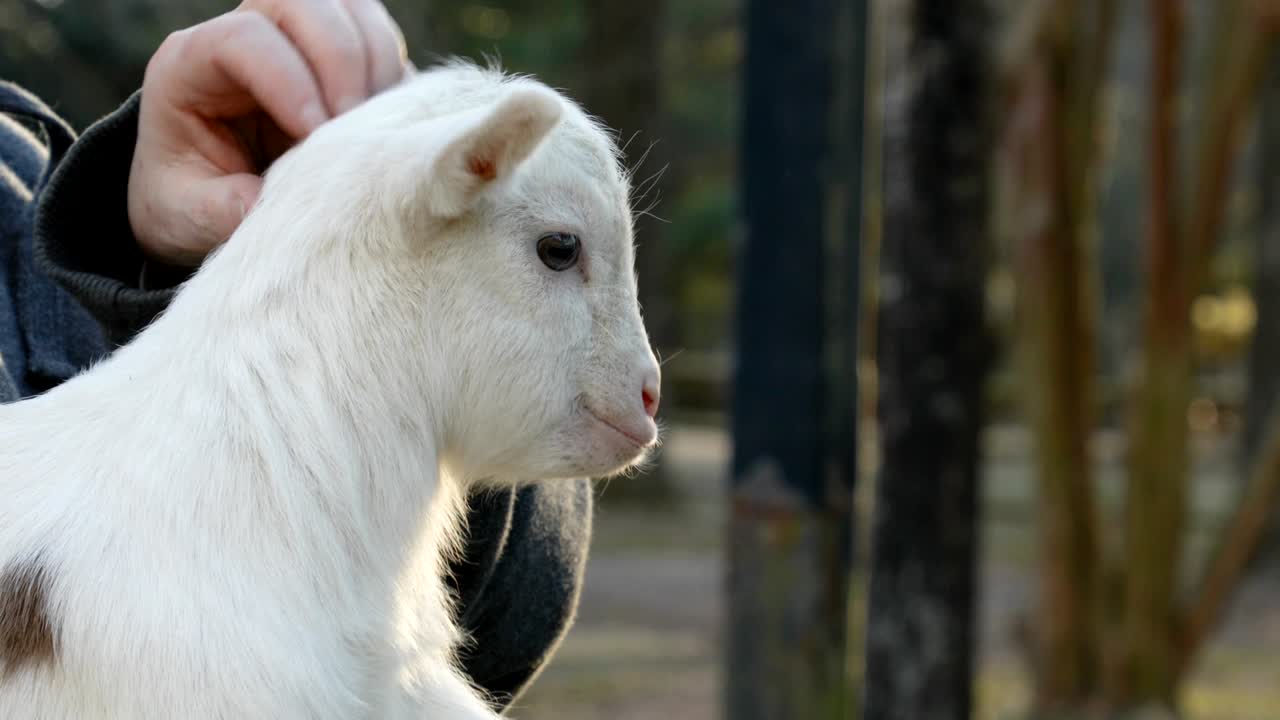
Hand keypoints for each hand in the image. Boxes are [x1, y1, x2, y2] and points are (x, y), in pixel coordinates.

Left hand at [127, 0, 409, 266]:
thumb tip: (277, 206)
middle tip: (354, 128)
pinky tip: (385, 128)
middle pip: (302, 3)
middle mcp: (245, 35)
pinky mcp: (340, 59)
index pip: (245, 37)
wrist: (206, 194)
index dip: (290, 80)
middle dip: (341, 60)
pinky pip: (382, 42)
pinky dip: (394, 80)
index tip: (315, 137)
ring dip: (375, 63)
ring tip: (374, 126)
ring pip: (350, 10)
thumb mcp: (189, 212)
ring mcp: (297, 40)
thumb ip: (224, 207)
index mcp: (192, 64)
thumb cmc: (188, 197)